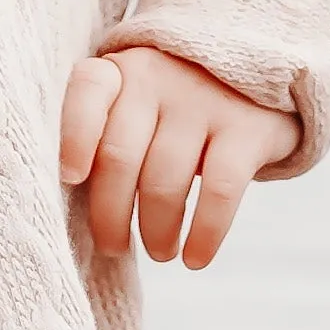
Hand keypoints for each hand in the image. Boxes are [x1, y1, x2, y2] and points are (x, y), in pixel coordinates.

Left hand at [59, 47, 293, 268]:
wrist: (259, 87)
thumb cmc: (176, 112)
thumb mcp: (137, 105)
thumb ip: (104, 137)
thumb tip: (71, 206)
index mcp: (122, 71)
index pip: (88, 91)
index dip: (74, 137)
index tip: (71, 179)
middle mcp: (159, 79)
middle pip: (119, 156)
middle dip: (110, 216)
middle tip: (114, 248)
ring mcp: (204, 101)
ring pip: (164, 181)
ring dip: (156, 231)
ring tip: (159, 251)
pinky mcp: (248, 129)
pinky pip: (219, 190)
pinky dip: (204, 233)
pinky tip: (195, 258)